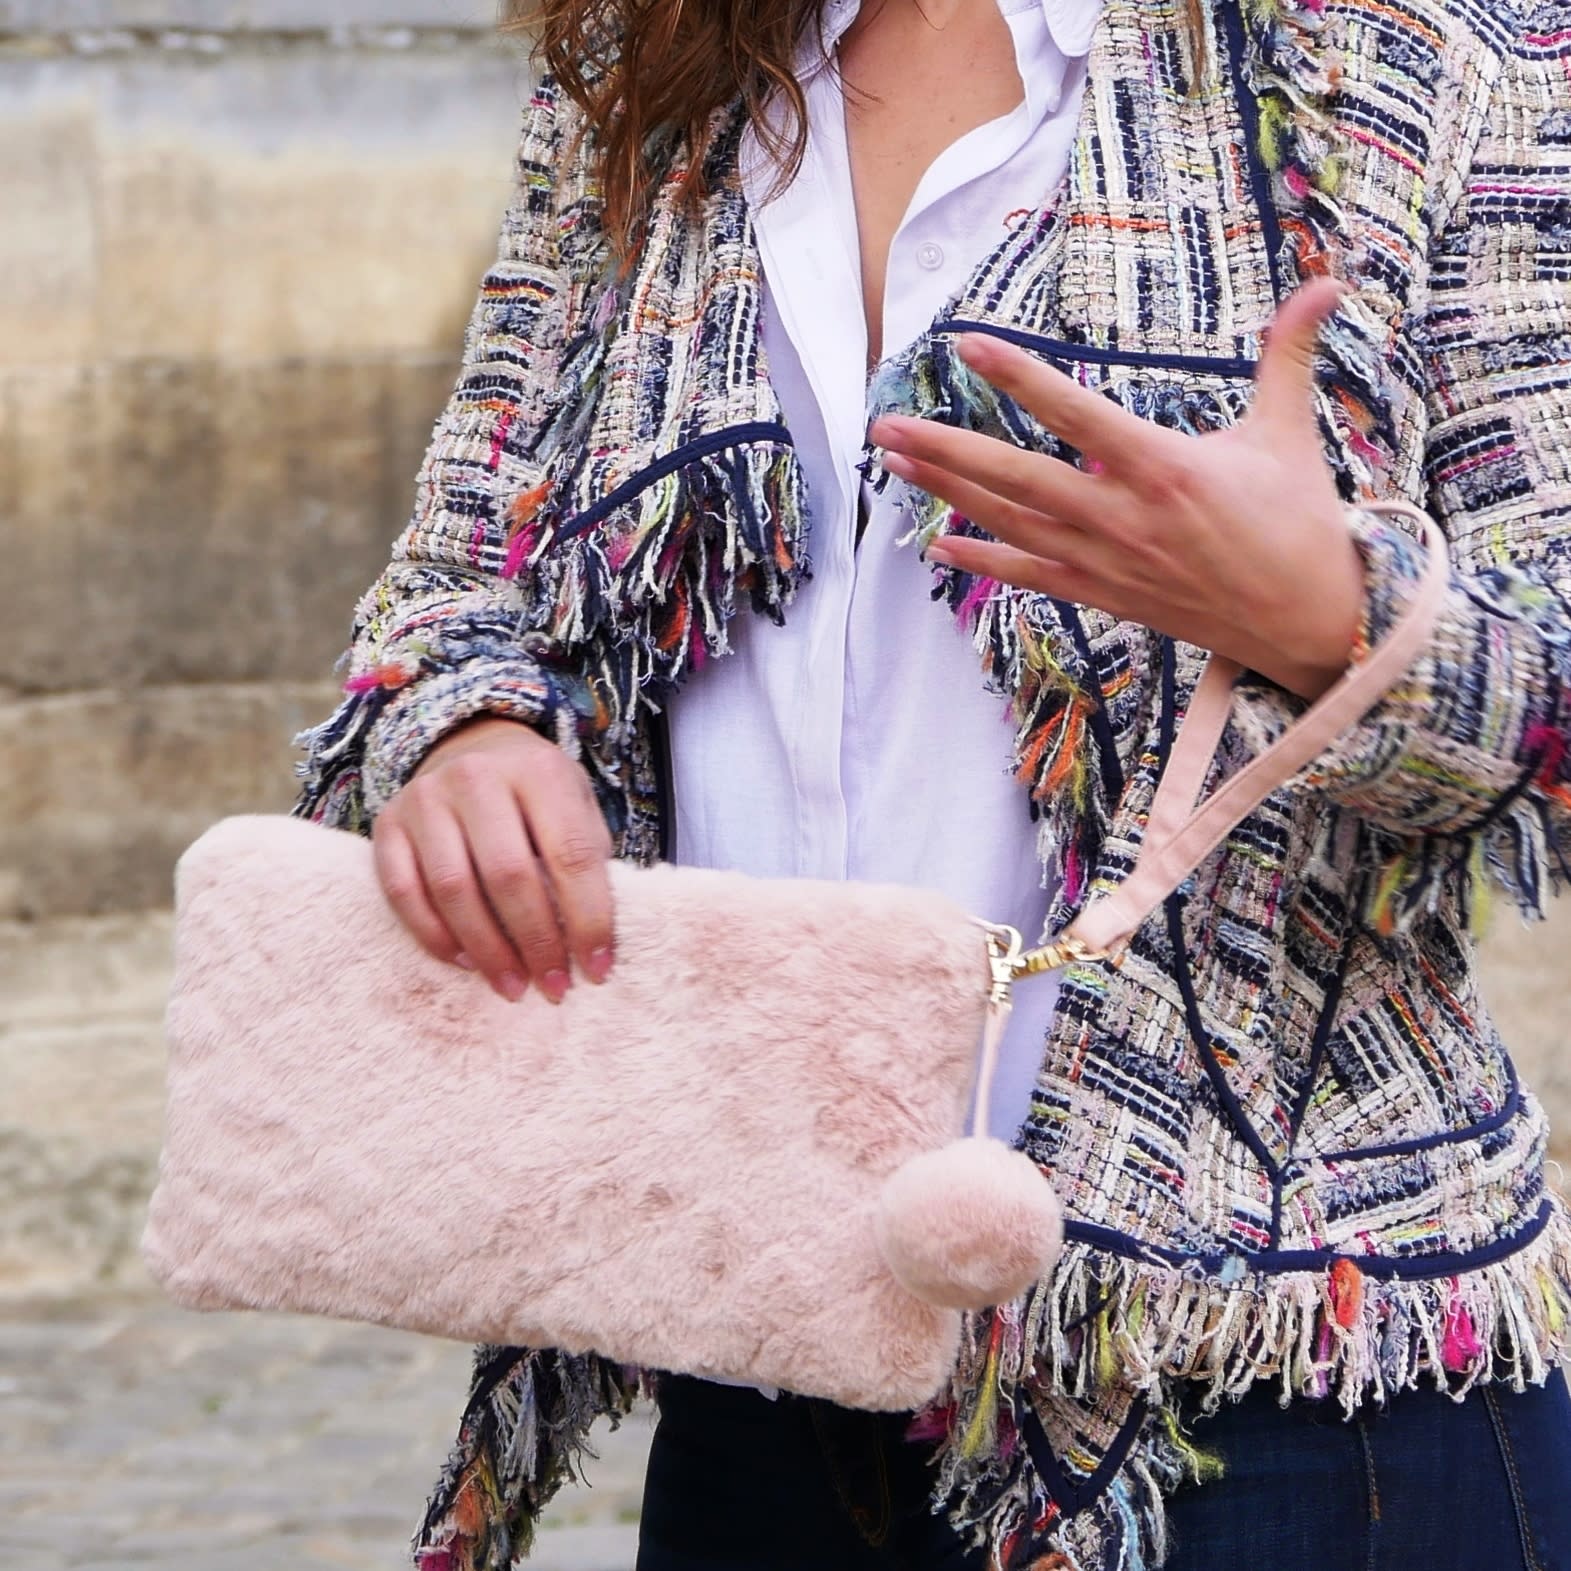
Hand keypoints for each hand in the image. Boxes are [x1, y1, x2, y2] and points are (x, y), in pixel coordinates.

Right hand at [371, 717, 614, 1003]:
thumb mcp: (577, 807)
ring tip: (512, 987)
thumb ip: (586, 860)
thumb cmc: (538, 794)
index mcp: (539, 770)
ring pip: (454, 889)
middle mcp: (477, 777)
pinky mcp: (388, 823)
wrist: (473, 748)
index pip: (571, 855)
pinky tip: (466, 962)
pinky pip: (404, 892)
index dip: (589, 919)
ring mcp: (426, 798)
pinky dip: (435, 936)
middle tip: (554, 987)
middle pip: (508, 876)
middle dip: (536, 943)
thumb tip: (594, 943)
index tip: (598, 969)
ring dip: (487, 951)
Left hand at [869, 278, 1365, 700]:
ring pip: (1010, 523)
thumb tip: (1326, 285)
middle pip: (1016, 477)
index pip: (1075, 413)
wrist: (1306, 623)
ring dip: (947, 494)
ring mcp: (1106, 562)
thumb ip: (1289, 355)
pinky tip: (937, 543)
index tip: (968, 347)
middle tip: (886, 426)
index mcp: (1164, 467)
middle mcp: (1122, 517)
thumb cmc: (1299, 524)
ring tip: (894, 465)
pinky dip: (982, 559)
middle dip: (946, 451)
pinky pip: (1030, 574)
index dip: (1019, 377)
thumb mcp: (1289, 433)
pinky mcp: (1103, 595)